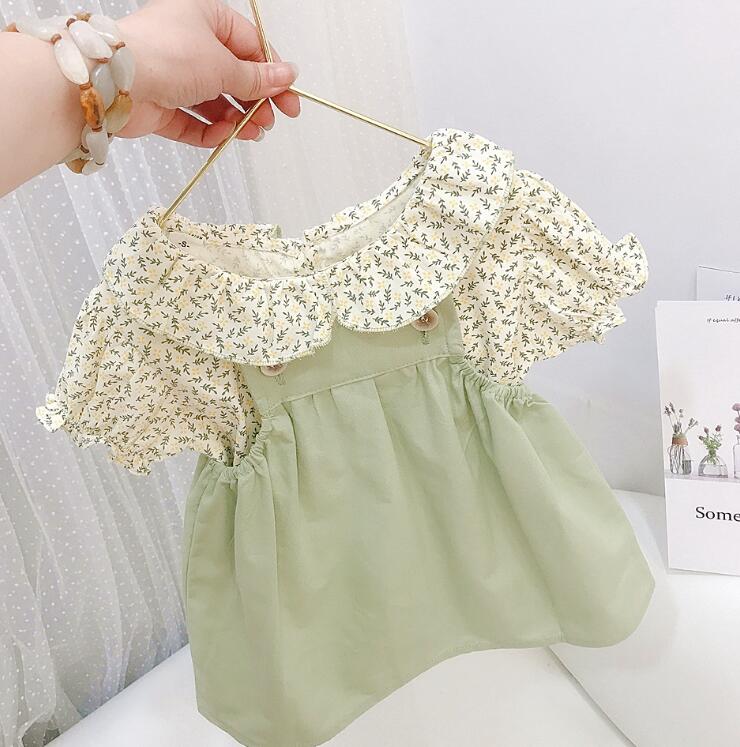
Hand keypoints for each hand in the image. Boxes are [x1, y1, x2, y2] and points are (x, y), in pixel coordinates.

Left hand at [117, 0, 300, 147]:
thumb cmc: (164, 55)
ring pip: (214, 102)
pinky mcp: (161, 105)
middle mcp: (188, 44)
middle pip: (233, 77)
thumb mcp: (225, 65)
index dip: (272, 74)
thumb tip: (286, 75)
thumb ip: (257, 78)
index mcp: (204, 18)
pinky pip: (193, 122)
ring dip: (235, 119)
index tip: (288, 98)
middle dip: (254, 102)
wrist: (115, 82)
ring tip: (250, 132)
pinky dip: (211, 131)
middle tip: (270, 120)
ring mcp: (173, 76)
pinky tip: (224, 136)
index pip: (249, 46)